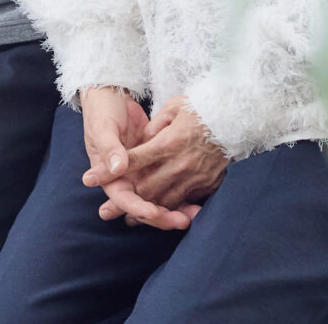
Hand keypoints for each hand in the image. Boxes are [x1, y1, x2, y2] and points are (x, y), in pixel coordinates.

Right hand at [76, 87, 180, 230]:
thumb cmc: (103, 111)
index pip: (124, 199)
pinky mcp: (154, 167)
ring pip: (157, 201)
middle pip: (143, 206)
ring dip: (173, 211)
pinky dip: (180, 197)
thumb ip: (110, 148)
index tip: (154, 213)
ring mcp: (140, 175)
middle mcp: (125, 180)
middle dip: (162, 217)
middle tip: (182, 221)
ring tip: (192, 217)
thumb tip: (117, 169)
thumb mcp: (103, 126)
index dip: (139, 208)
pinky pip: (168, 187)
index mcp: (109, 175)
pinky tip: (196, 206)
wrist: (111, 96)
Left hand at [97, 96, 225, 226]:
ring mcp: (193, 176)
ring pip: (163, 200)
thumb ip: (156, 125)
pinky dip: (168, 211)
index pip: (132, 159)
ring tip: (127, 220)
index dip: (109, 169)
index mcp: (168, 141)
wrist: (237, 119)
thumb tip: (141, 140)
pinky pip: (184, 202)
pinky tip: (158, 216)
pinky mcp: (205, 184)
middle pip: (145, 187)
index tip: (89, 178)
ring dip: (143, 211)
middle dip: (122, 201)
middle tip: (104, 211)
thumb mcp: (176, 107)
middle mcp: (178, 163)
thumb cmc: (203, 109)